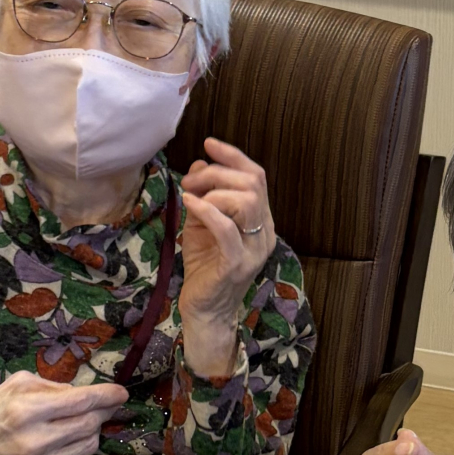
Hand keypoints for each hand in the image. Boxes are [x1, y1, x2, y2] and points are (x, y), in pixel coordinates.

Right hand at [0, 374, 128, 454]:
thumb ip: (54, 387)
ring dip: (89, 432)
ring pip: (88, 447)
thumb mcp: (16, 385)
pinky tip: (60, 444)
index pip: (81, 402)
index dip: (107, 396)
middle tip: (101, 407)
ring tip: (73, 425)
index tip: (122, 394)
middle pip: (90, 426)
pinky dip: (76, 452)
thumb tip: (89, 394)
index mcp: (25, 410)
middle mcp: (33, 442)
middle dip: (101, 414)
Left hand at [177, 137, 274, 378]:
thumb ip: (206, 194)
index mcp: (260, 221)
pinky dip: (207, 210)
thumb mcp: (203, 223)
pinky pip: (227, 229)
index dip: (234, 156)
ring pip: (246, 201)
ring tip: (190, 195)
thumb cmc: (205, 267)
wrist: (205, 310)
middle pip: (253, 183)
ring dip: (214, 190)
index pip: (257, 177)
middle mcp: (263, 233)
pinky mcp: (236, 265)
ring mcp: (252, 250)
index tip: (208, 144)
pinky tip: (189, 203)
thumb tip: (201, 164)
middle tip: (191, 181)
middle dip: (218, 172)